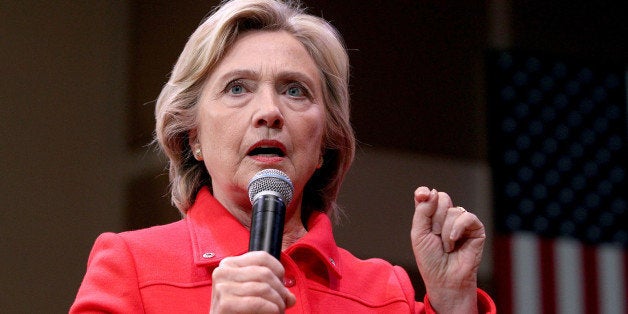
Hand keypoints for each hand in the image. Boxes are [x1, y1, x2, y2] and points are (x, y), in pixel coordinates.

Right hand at [210, 251, 295, 312]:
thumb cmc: (238, 311)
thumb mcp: (253, 293)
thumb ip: (272, 289)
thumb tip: (291, 298)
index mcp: (229, 264)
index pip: (262, 257)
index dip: (278, 270)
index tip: (282, 285)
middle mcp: (222, 272)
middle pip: (264, 273)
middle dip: (280, 290)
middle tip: (283, 304)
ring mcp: (222, 287)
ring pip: (263, 288)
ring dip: (277, 302)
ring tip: (278, 311)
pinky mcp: (224, 304)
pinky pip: (257, 302)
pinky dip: (270, 309)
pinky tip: (273, 313)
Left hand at [411, 186, 485, 312]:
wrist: (444, 278)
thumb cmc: (430, 259)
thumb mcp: (418, 234)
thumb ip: (422, 211)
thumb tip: (432, 191)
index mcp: (431, 216)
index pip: (428, 195)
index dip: (424, 193)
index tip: (421, 195)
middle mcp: (447, 216)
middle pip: (442, 199)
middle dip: (435, 219)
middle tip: (435, 236)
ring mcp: (462, 222)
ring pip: (453, 210)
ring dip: (445, 231)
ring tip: (446, 246)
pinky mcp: (476, 229)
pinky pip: (467, 217)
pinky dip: (458, 228)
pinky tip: (454, 241)